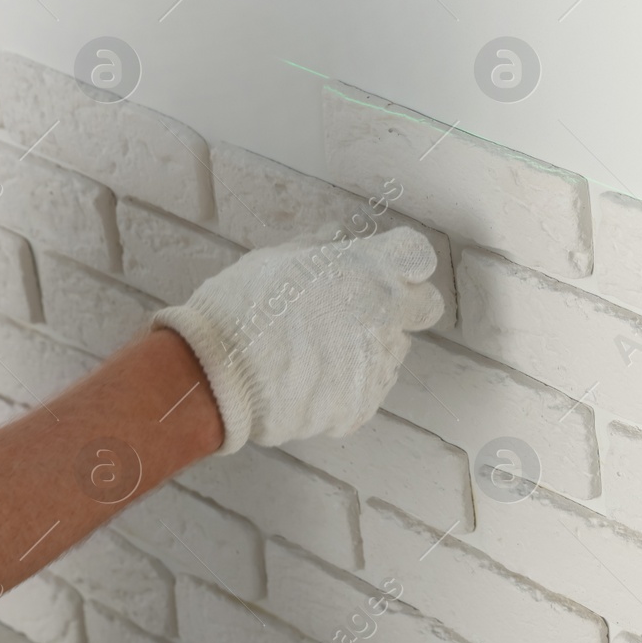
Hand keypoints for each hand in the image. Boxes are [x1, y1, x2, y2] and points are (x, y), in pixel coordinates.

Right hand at [153, 226, 445, 453]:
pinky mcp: (361, 405)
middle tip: (361, 312)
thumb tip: (334, 237)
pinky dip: (346, 386)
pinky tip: (309, 380)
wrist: (215, 374)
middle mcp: (384, 316)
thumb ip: (318, 248)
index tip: (383, 268)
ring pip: (393, 351)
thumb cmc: (240, 307)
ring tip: (316, 351)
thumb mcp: (277, 258)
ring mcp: (376, 364)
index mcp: (368, 271)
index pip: (417, 256)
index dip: (402, 263)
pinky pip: (367, 390)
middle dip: (404, 307)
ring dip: (368, 348)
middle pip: (425, 308)